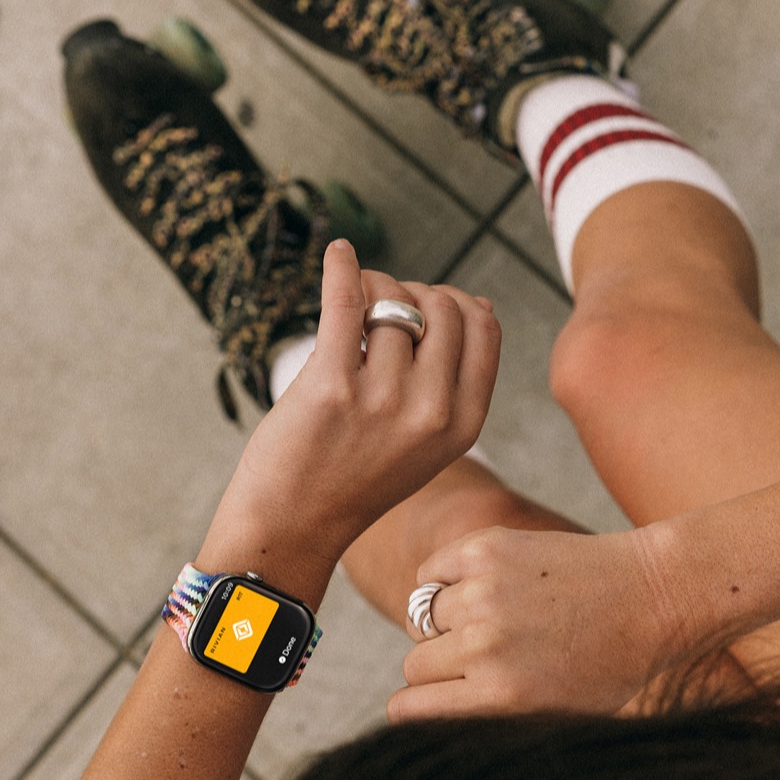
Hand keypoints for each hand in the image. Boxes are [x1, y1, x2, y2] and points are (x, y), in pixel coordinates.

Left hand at [203, 241, 500, 585]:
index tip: (424, 307)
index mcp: (464, 424)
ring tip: (349, 310)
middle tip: (380, 309)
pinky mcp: (331, 386)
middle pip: (441, 306)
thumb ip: (457, 382)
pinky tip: (337, 254)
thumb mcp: (430, 442)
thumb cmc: (357, 477)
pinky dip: (341, 267)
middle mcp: (432, 412)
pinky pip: (346, 300)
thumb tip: (478, 304)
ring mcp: (383, 400)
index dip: (455, 302)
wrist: (296, 526)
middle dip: (412, 291)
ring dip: (369, 289)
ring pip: (391, 301)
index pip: (482, 329)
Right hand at [389, 524, 684, 717]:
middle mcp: (484, 646)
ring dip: (446, 623)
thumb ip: (493, 723)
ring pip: (420, 618)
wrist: (653, 596)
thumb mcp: (559, 716)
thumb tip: (431, 727)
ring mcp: (483, 592)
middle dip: (438, 668)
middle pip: (415, 665)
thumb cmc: (611, 665)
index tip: (428, 704)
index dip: (414, 709)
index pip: (406, 709)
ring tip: (492, 621)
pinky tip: (478, 588)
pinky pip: (429, 573)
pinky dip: (443, 581)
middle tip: (480, 660)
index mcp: (500, 697)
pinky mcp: (485, 548)